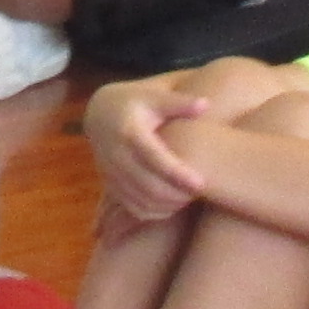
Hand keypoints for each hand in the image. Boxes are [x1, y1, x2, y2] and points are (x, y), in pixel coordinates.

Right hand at [85, 78, 213, 221]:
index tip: (201, 183)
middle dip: (177, 194)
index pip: (155, 159)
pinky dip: (156, 211)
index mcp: (129, 132)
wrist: (102, 113)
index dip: (178, 174)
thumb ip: (180, 103)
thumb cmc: (138, 102)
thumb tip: (205, 104)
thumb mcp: (155, 97)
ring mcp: (111, 172)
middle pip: (149, 185)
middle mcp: (116, 154)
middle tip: (200, 192)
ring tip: (189, 197)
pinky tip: (173, 203)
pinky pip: (135, 208)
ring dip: (169, 204)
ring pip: (142, 201)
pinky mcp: (110, 185)